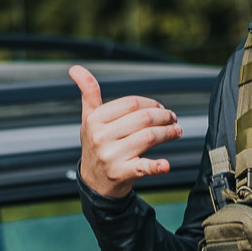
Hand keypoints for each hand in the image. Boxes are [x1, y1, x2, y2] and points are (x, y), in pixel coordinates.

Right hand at [71, 65, 182, 199]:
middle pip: (143, 119)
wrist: (94, 182)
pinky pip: (142, 168)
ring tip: (176, 131)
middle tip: (173, 118)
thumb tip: (75, 68)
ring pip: (149, 137)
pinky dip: (156, 167)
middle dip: (164, 117)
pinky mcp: (121, 173)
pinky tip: (166, 165)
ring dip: (168, 133)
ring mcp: (111, 156)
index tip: (161, 108)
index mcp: (94, 120)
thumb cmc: (96, 145)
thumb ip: (88, 93)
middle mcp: (101, 137)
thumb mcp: (88, 119)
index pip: (131, 103)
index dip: (151, 103)